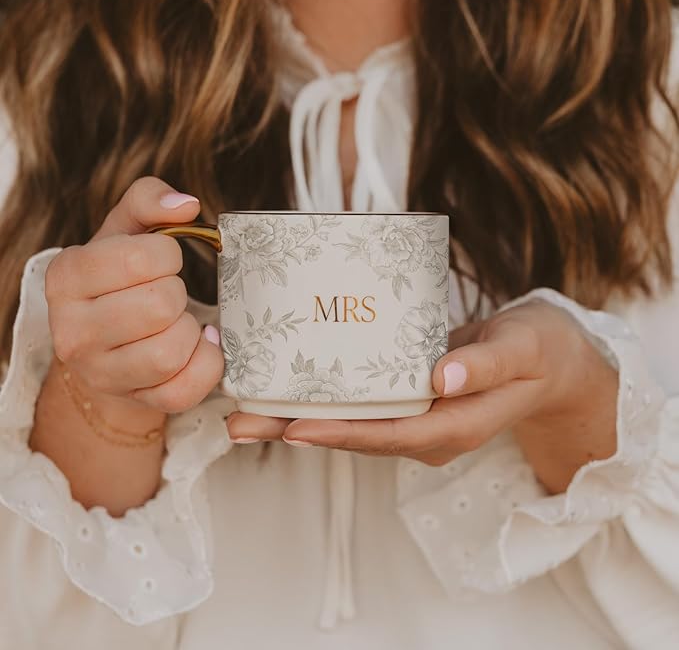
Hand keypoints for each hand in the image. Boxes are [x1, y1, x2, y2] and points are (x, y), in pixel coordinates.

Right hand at [45, 177, 223, 413]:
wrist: (108, 339)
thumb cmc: (120, 278)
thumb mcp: (125, 230)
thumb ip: (149, 200)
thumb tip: (185, 205)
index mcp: (66, 277)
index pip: (138, 259)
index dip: (167, 255)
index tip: (162, 261)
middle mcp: (72, 331)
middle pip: (160, 306)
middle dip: (177, 293)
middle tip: (167, 294)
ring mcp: (101, 373)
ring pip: (171, 352)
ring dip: (189, 330)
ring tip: (176, 321)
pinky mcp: (134, 400)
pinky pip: (185, 390)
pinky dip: (206, 364)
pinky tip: (198, 346)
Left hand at [226, 302, 617, 492]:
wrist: (547, 359)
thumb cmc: (538, 350)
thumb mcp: (522, 350)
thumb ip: (485, 366)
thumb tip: (443, 380)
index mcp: (455, 427)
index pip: (390, 437)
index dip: (341, 434)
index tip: (292, 428)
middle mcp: (428, 431)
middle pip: (355, 436)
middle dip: (297, 431)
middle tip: (239, 424)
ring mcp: (416, 418)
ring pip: (351, 424)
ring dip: (297, 418)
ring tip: (244, 411)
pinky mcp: (407, 399)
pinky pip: (360, 406)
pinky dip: (323, 400)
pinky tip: (288, 389)